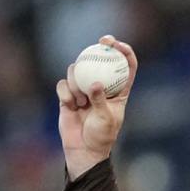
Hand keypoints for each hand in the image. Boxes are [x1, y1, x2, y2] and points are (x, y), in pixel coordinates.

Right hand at [55, 35, 137, 179]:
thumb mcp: (106, 119)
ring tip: (81, 101)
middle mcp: (101, 86)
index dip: (124, 52)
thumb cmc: (101, 136)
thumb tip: (96, 84)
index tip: (118, 44)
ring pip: (78, 70)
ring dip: (77, 81)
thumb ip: (100, 100)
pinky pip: (63, 85)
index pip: (125, 66)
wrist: (83, 149)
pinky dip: (66, 92)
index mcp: (118, 90)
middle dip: (102, 46)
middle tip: (102, 41)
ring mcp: (84, 89)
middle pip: (101, 60)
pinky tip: (70, 104)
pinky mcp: (68, 96)